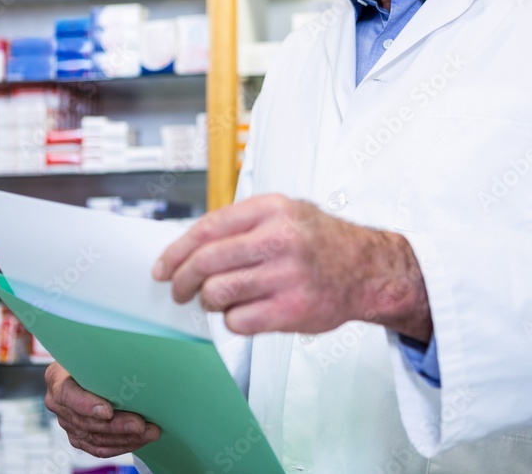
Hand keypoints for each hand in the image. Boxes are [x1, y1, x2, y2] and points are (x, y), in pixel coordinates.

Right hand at [44, 362, 159, 457]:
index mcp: (56, 378)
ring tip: (149, 433)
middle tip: (141, 425)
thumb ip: (105, 357)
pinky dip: (120, 445)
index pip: (67, 394)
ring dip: (125, 437)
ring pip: (94, 437)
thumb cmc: (94, 354)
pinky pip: (98, 448)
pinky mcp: (77, 435)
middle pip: (85, 421)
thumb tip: (133, 358)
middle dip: (116, 425)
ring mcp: (67, 421)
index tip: (108, 411)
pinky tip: (139, 440)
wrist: (88, 365)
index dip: (87, 405)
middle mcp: (57, 403)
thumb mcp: (94, 349)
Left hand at [152, 194, 432, 340]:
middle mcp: (280, 239)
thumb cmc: (321, 242)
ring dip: (209, 301)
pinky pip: (239, 321)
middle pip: (206, 262)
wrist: (368, 269)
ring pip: (218, 293)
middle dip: (182, 280)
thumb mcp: (286, 212)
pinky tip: (245, 312)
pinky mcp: (292, 310)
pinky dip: (233, 320)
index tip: (162, 267)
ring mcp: (287, 276)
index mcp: (272, 209)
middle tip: (178, 290)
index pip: (207, 229)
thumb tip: (189, 247)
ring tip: (218, 299)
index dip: (176, 251)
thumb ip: (242, 224)